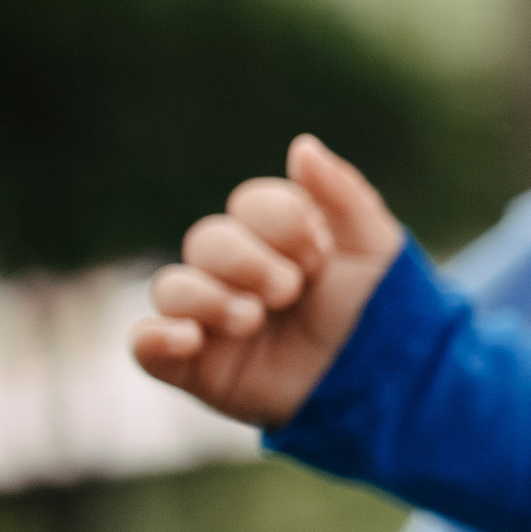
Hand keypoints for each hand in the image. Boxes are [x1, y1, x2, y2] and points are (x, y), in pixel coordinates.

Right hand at [129, 134, 405, 427]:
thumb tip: (302, 145)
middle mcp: (238, 271)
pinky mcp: (196, 365)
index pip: (252, 204)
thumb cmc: (381, 313)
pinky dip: (156, 337)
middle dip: (249, 260)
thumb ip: (342, 194)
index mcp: (279, 237)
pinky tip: (189, 338)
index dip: (282, 222)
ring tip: (253, 318)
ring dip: (209, 298)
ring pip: (173, 287)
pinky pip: (145, 344)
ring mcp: (212, 317)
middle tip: (291, 289)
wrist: (386, 385)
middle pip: (208, 239)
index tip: (321, 253)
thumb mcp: (375, 248)